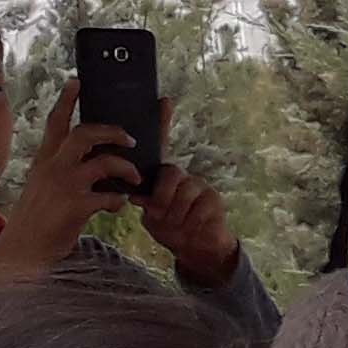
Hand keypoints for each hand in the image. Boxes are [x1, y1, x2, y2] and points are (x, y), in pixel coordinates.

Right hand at [0, 83, 138, 271]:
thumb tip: (92, 156)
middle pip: (85, 134)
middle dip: (113, 132)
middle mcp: (53, 167)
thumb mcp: (44, 184)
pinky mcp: (75, 207)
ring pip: (104, 162)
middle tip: (131, 139)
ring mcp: (64, 186)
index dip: (67, 100)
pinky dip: (120, 201)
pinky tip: (119, 207)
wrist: (24, 249)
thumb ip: (62, 168)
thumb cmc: (40, 216)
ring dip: (126, 169)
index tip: (78, 81)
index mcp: (45, 159)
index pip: (56, 122)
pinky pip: (110, 197)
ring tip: (135, 179)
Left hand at [138, 105, 239, 285]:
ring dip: (174, 215)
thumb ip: (141, 198)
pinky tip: (189, 228)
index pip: (161, 143)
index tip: (163, 99)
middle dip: (161, 198)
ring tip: (173, 225)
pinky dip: (189, 223)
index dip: (162, 122)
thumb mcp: (148, 211)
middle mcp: (182, 175)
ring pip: (183, 193)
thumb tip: (132, 192)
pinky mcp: (214, 200)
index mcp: (162, 175)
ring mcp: (200, 186)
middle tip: (158, 214)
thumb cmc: (167, 226)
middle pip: (170, 174)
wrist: (194, 247)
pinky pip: (198, 209)